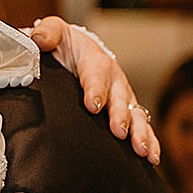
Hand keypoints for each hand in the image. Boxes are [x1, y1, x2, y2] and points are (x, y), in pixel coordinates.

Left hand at [27, 17, 158, 163]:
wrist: (75, 53)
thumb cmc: (63, 46)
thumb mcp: (55, 33)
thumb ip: (48, 33)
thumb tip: (39, 38)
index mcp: (95, 59)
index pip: (96, 72)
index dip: (96, 88)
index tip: (92, 105)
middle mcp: (114, 78)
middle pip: (120, 97)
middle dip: (121, 115)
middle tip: (119, 132)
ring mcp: (123, 97)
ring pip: (136, 115)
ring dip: (140, 132)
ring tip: (141, 151)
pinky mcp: (127, 113)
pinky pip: (141, 127)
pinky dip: (150, 142)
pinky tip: (152, 159)